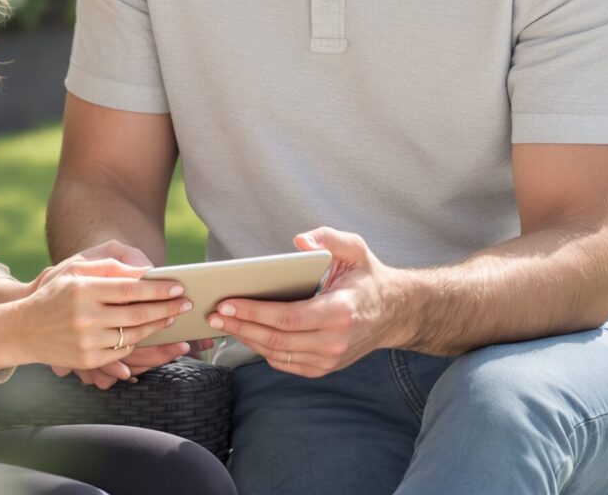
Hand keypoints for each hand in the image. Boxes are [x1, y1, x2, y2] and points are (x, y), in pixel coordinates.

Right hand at [39, 241, 213, 388]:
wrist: (22, 329)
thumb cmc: (53, 294)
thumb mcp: (74, 271)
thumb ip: (108, 268)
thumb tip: (144, 270)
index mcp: (83, 290)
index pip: (130, 289)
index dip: (157, 289)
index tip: (178, 287)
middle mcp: (85, 316)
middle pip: (137, 314)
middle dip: (166, 309)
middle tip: (185, 304)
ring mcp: (86, 341)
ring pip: (133, 335)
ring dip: (157, 327)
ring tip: (171, 317)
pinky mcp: (87, 360)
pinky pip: (121, 352)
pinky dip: (136, 342)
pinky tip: (146, 333)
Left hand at [206, 227, 404, 377]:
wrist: (394, 312)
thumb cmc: (368, 277)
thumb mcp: (355, 248)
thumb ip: (329, 238)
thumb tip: (299, 242)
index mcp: (340, 312)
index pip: (287, 318)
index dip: (253, 312)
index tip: (226, 303)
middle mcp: (334, 341)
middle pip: (276, 340)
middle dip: (240, 326)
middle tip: (213, 314)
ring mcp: (329, 359)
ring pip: (277, 354)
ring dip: (247, 339)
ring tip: (223, 324)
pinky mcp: (324, 368)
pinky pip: (285, 363)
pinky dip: (262, 350)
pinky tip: (246, 334)